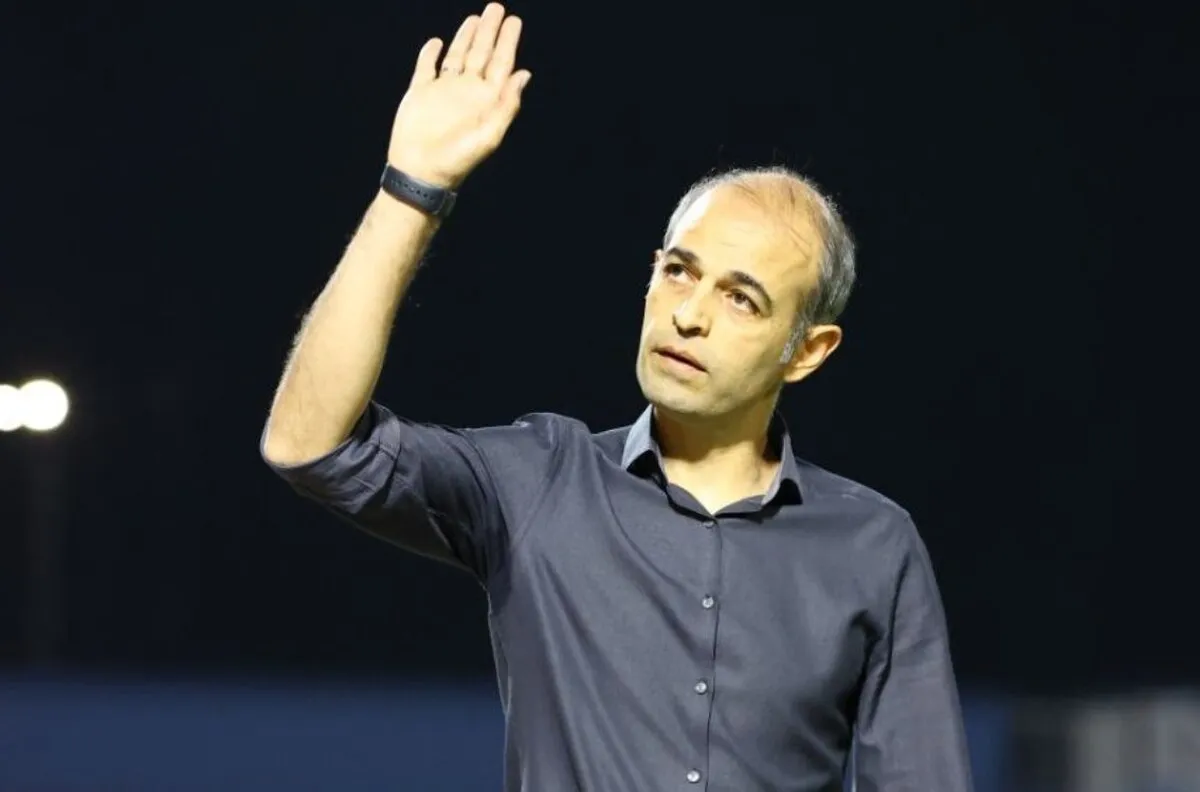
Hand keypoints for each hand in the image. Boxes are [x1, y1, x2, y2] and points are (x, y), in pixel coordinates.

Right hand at [387, 3, 530, 188]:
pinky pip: (426, 68)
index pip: (501, 64)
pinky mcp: (420, 93)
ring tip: (475, 19)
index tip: (514, 21)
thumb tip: (523, 75)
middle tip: (497, 8)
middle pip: (481, 54)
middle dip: (489, 32)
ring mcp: (443, 91)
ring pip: (457, 56)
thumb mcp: (489, 135)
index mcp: (486, 100)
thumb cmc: (457, 160)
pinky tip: (436, 43)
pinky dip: (431, 54)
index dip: (508, 43)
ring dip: (465, 37)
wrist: (421, 172)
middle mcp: (466, 92)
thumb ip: (507, 104)